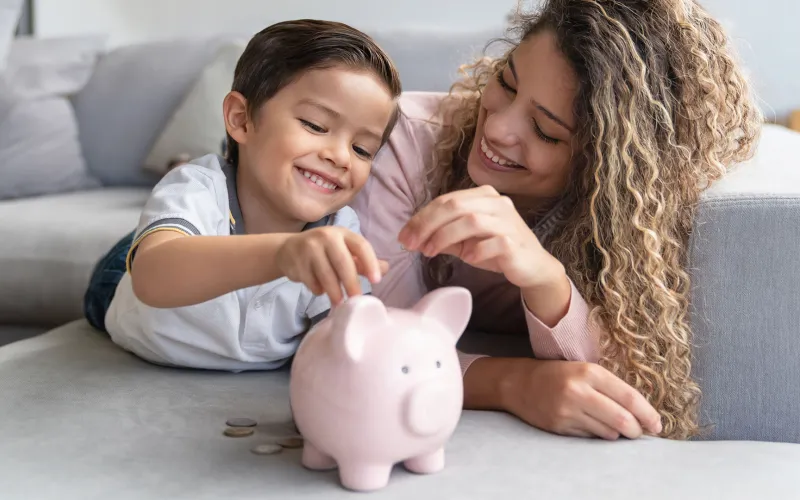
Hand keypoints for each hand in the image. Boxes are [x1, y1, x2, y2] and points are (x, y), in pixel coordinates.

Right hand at [276, 227, 388, 304]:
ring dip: (335, 293)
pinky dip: (318, 290)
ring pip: (326, 275)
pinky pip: (312, 282)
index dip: (370, 263)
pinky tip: (320, 289)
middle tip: (357, 300)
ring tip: (340, 304)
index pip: (361, 246)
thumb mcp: (344, 250)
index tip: (376, 281)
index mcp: (342, 233)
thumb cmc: (323, 251)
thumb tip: (385, 269)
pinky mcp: (297, 262)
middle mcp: (326, 237)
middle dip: (351, 284)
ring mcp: (309, 248)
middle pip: (343, 263)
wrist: (288, 249)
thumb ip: (362, 261)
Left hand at [397, 185, 556, 288]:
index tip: (404, 236)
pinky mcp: (515, 242)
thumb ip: (443, 236)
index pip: (446, 200)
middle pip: (454, 206)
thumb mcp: (465, 241)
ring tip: (430, 253)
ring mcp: (508, 221)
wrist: (532, 267)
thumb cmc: (497, 250)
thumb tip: (412, 238)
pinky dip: (475, 250)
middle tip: (412, 244)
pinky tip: (468, 259)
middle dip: (427, 225)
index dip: (421, 217)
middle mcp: (497, 203)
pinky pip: (491, 242)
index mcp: (483, 196)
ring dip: (445, 237)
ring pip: (470, 221)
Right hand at [500, 359, 661, 439]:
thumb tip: (642, 413)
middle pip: (622, 420)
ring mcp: (567, 411)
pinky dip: (598, 435)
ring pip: (608, 433)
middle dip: (636, 430)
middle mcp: (578, 391)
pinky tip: (592, 425)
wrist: (519, 383)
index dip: (648, 414)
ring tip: (614, 427)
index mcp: (589, 372)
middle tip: (639, 432)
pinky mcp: (559, 426)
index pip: (629, 398)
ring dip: (617, 434)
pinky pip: (590, 438)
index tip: (657, 424)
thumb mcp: (585, 370)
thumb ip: (611, 388)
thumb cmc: (558, 374)